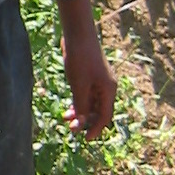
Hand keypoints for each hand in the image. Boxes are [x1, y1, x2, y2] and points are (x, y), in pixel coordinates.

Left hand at [61, 23, 116, 137]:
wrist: (77, 35)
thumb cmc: (80, 59)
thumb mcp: (79, 86)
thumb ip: (81, 106)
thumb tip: (80, 125)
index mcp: (108, 90)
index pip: (104, 116)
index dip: (96, 129)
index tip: (85, 139)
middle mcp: (106, 87)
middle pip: (98, 111)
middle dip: (85, 121)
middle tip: (70, 129)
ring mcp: (98, 82)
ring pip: (91, 104)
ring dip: (80, 113)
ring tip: (66, 119)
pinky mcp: (89, 77)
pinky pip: (86, 95)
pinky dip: (78, 103)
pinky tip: (68, 109)